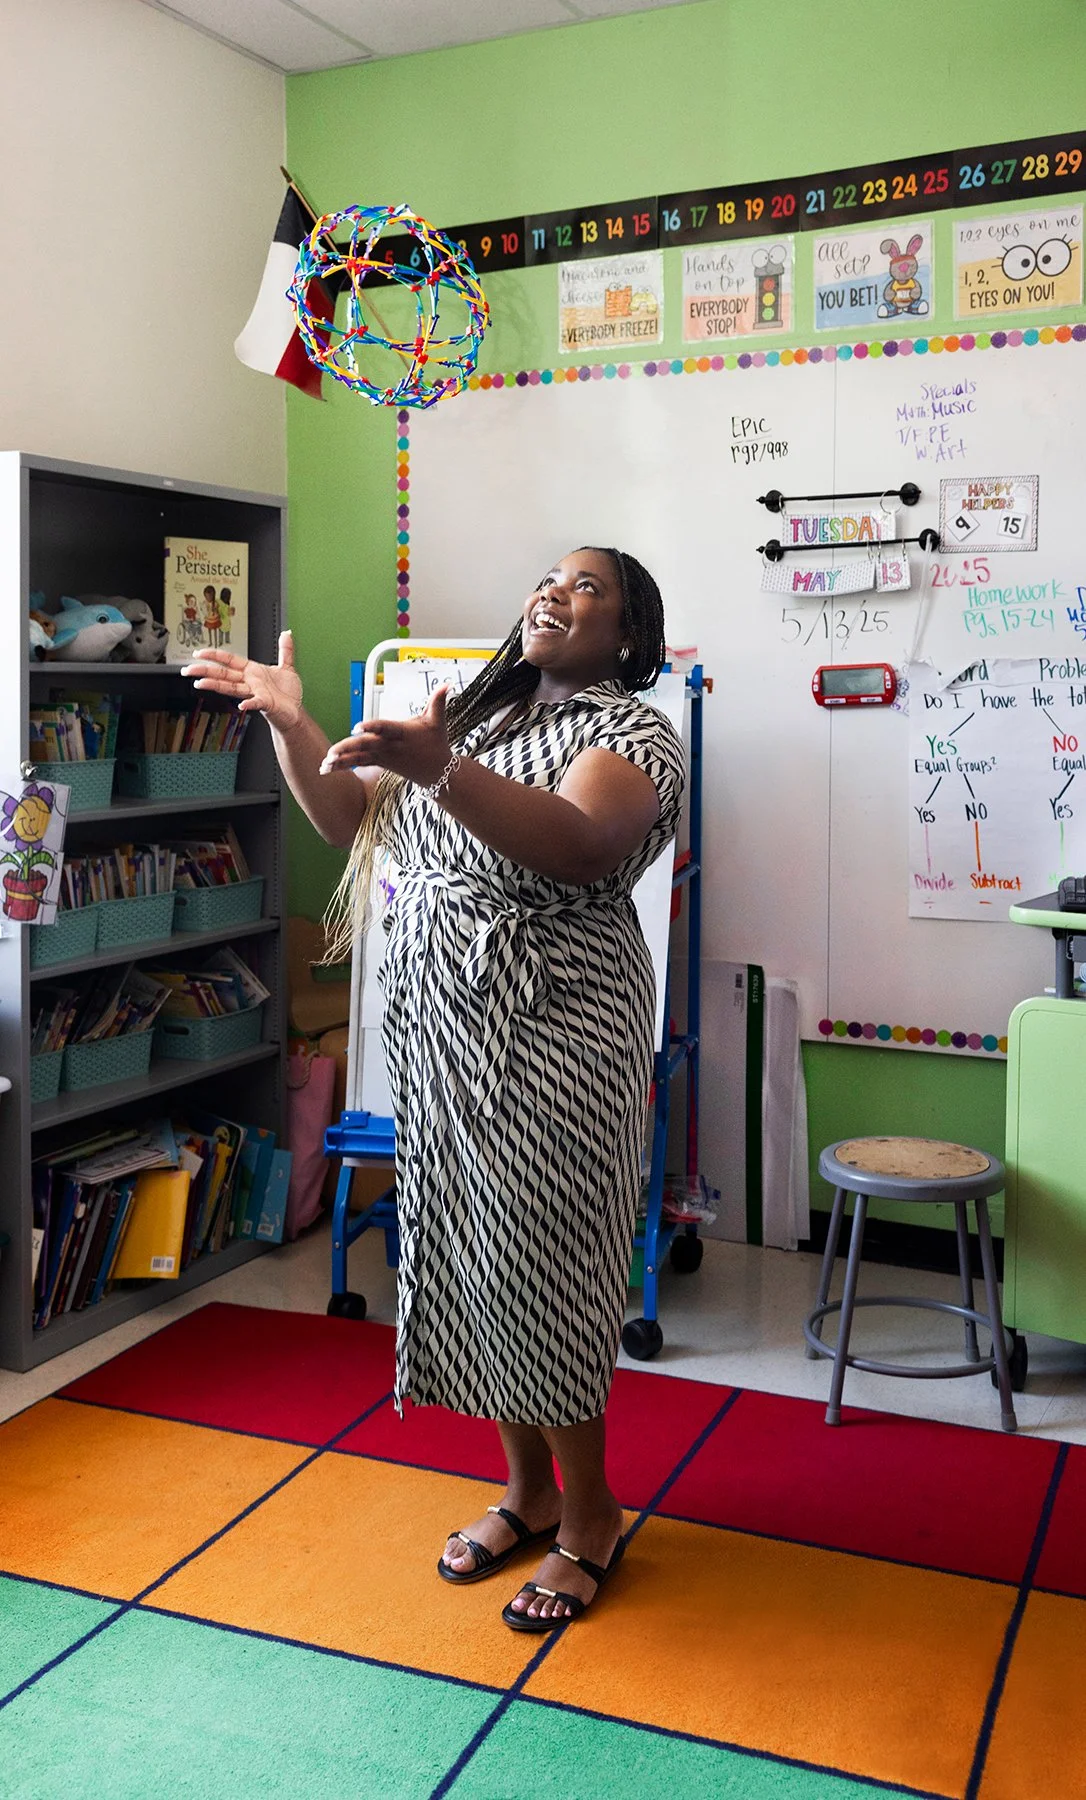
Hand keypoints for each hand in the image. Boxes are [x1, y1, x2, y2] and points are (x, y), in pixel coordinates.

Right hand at [181, 631, 302, 733]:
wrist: (296, 713)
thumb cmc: (288, 694)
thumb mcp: (287, 667)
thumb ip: (285, 650)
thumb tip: (286, 634)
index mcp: (253, 672)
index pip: (230, 661)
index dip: (214, 655)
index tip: (199, 653)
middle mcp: (251, 682)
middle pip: (223, 674)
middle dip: (205, 671)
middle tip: (188, 670)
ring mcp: (256, 693)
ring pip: (232, 687)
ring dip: (215, 685)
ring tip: (200, 684)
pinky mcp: (266, 703)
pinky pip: (256, 703)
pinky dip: (249, 704)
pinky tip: (242, 706)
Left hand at [320, 684, 453, 786]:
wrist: (437, 772)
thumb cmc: (436, 744)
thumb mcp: (438, 722)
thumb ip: (438, 701)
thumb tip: (447, 684)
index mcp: (401, 733)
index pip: (384, 728)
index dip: (371, 726)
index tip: (357, 727)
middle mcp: (389, 746)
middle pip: (366, 746)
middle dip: (348, 749)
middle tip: (331, 752)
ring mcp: (383, 756)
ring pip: (359, 757)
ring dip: (341, 760)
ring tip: (324, 763)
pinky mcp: (379, 762)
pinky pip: (358, 763)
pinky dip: (343, 765)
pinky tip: (327, 768)